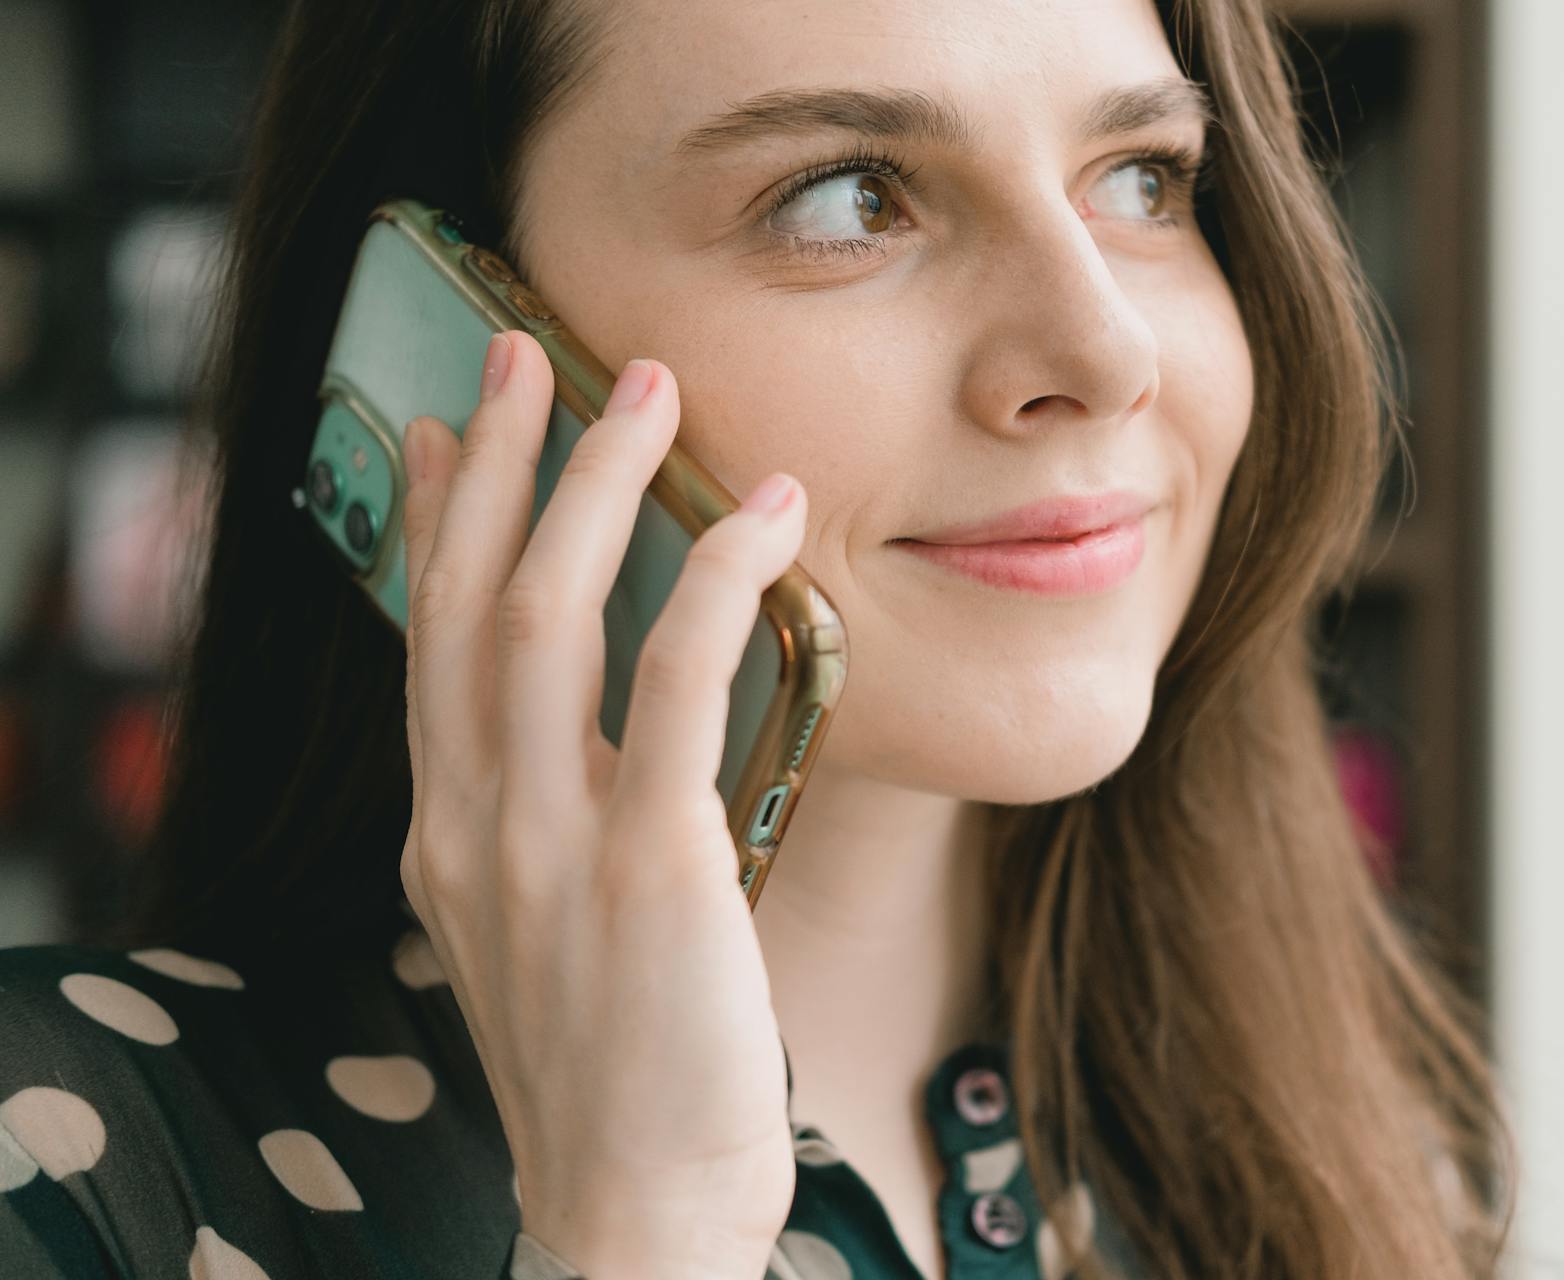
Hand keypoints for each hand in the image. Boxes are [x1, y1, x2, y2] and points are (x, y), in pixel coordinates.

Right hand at [396, 330, 801, 1276]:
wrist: (634, 1211)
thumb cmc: (621, 1070)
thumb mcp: (550, 932)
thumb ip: (549, 826)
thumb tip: (597, 734)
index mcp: (448, 836)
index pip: (425, 645)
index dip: (429, 525)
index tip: (438, 434)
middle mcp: (473, 824)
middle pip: (467, 600)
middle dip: (493, 462)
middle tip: (523, 352)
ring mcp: (548, 843)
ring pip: (548, 614)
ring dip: (592, 484)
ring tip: (642, 387)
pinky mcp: (648, 867)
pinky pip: (672, 683)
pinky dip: (717, 581)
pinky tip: (764, 516)